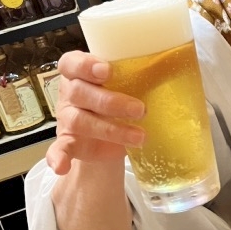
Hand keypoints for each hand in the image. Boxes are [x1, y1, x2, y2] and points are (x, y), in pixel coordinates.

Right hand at [46, 51, 145, 175]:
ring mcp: (68, 118)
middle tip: (139, 109)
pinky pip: (59, 148)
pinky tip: (61, 167)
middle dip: (110, 101)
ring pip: (80, 121)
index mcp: (80, 72)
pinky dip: (58, 157)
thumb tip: (171, 64)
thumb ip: (142, 74)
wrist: (111, 132)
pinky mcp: (69, 142)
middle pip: (80, 92)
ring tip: (139, 137)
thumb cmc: (120, 97)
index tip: (107, 71)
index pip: (72, 63)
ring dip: (110, 130)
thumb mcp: (129, 83)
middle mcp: (70, 93)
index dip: (86, 66)